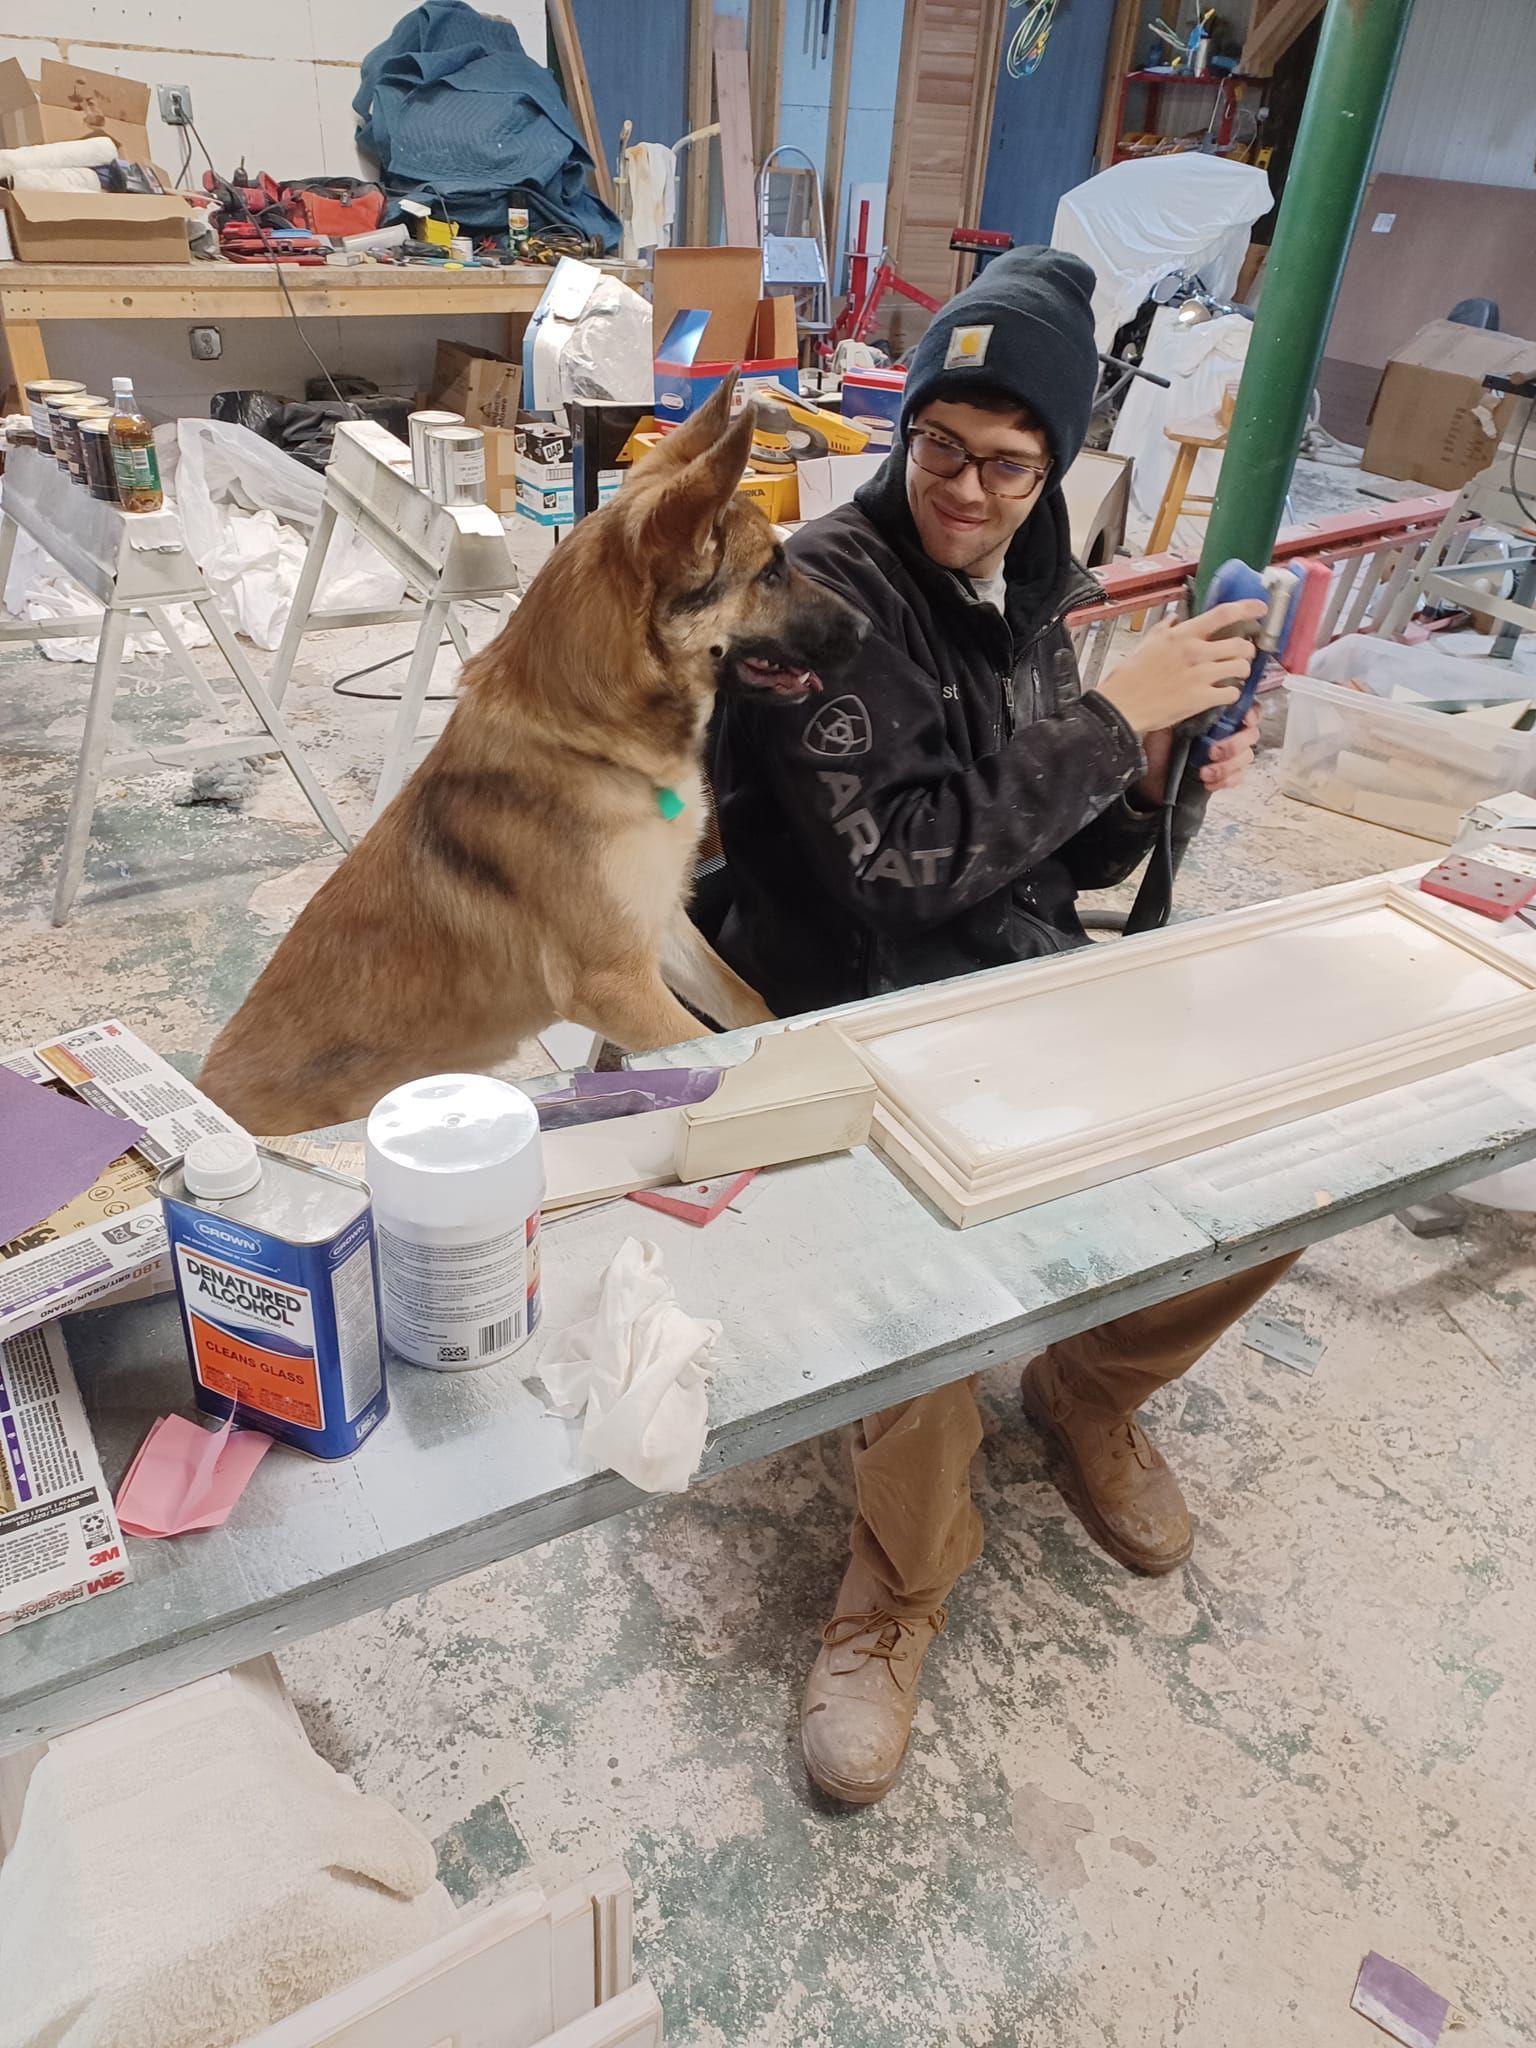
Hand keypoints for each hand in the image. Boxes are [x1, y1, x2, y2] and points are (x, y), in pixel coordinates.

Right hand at [1095, 600, 1269, 736]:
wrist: (1123, 705)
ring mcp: (1200, 676)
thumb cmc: (1130, 676)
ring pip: (1241, 668)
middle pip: (1240, 645)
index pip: (1222, 614)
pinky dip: (1231, 694)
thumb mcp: (1146, 644)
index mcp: (1182, 635)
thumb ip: (1164, 629)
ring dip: (1242, 672)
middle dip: (1247, 650)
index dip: (1247, 608)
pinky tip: (1223, 694)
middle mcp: (1195, 652)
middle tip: (1244, 655)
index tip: (1260, 607)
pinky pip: (1231, 693)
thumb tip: (1173, 620)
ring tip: (1234, 676)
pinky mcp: (1201, 699)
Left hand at [1135, 705, 1261, 803]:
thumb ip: (1188, 706)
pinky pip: (1237, 777)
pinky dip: (1225, 780)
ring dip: (1227, 766)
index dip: (1250, 713)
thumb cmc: (1156, 746)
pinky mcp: (1223, 775)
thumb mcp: (1168, 721)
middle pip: (1250, 734)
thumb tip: (1205, 695)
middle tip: (1212, 751)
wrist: (1147, 776)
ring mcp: (1225, 755)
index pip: (1244, 708)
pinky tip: (1207, 781)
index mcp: (1215, 715)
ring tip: (1204, 772)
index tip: (1245, 719)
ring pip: (1246, 756)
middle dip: (1235, 744)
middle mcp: (1223, 733)